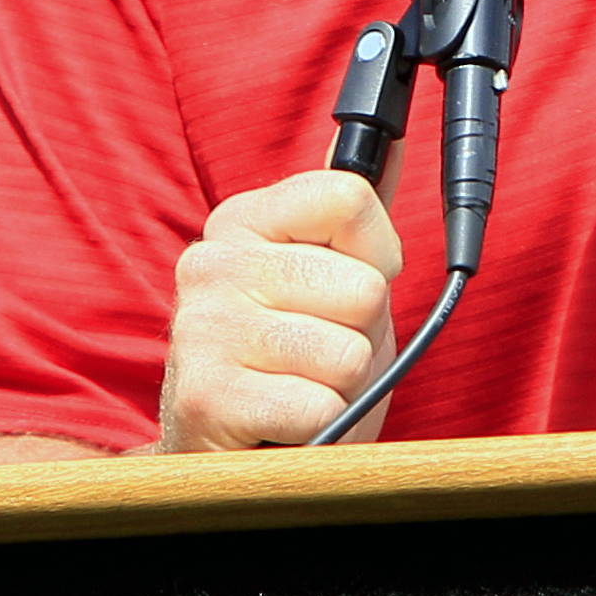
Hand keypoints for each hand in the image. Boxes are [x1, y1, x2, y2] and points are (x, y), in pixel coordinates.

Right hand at [154, 169, 407, 450]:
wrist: (225, 450)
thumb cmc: (289, 363)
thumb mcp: (325, 279)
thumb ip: (353, 217)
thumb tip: (392, 144)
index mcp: (240, 220)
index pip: (350, 197)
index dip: (377, 254)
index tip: (346, 287)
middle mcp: (211, 263)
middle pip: (364, 287)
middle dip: (362, 335)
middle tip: (317, 356)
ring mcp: (202, 328)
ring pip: (349, 354)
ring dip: (341, 387)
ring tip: (300, 388)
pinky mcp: (206, 397)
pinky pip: (320, 406)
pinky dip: (320, 425)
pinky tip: (284, 421)